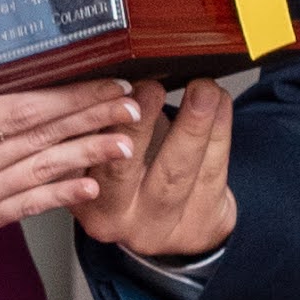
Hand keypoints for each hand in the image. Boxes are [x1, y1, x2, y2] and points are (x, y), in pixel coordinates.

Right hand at [0, 31, 145, 243]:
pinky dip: (60, 196)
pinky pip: (27, 207)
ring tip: (126, 144)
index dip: (75, 96)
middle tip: (135, 106)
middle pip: (45, 139)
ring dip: (88, 158)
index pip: (29, 108)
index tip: (110, 82)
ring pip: (44, 175)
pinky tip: (87, 186)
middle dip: (95, 121)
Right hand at [99, 79, 236, 261]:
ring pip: (176, 173)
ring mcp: (160, 226)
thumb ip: (97, 125)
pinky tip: (220, 104)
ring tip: (201, 90)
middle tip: (151, 88)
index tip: (111, 91)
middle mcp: (115, 219)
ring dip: (192, 126)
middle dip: (138, 125)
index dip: (96, 124)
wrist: (168, 224)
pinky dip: (219, 132)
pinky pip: (212, 173)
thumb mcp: (99, 156)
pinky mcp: (201, 223)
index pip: (81, 159)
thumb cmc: (129, 176)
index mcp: (80, 199)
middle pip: (124, 171)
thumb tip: (108, 73)